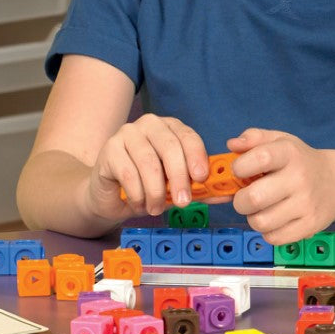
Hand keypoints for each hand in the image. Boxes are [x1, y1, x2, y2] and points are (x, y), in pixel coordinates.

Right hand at [90, 114, 208, 219]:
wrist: (111, 196)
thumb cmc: (147, 186)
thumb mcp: (176, 186)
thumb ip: (200, 188)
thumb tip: (226, 194)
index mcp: (171, 127)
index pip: (188, 137)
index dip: (197, 156)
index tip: (201, 178)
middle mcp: (150, 125)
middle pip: (170, 147)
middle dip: (180, 177)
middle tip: (183, 202)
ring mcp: (127, 134)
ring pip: (149, 162)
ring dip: (156, 191)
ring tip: (156, 208)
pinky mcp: (109, 149)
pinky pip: (128, 173)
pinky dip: (138, 193)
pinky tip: (139, 203)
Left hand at [229, 129, 334, 243]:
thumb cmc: (300, 161)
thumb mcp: (280, 141)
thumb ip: (254, 138)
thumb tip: (232, 145)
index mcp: (290, 153)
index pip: (261, 158)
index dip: (240, 167)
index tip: (239, 171)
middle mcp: (300, 177)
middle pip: (254, 198)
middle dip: (240, 200)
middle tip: (247, 196)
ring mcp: (306, 203)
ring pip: (260, 222)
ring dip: (254, 218)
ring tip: (263, 209)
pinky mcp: (310, 225)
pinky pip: (274, 238)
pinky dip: (268, 232)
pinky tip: (275, 220)